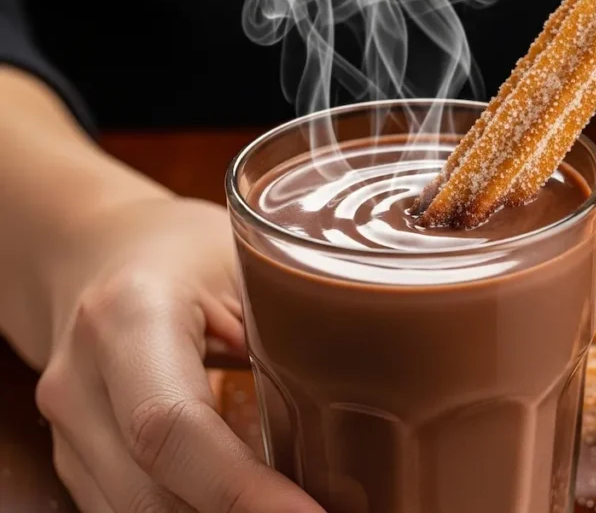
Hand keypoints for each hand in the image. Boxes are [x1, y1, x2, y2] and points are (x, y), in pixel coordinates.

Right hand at [34, 197, 324, 512]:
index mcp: (127, 318)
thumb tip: (383, 400)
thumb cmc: (188, 253)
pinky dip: (202, 512)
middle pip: (151, 496)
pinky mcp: (80, 464)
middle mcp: (80, 385)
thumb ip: (295, 324)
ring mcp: (69, 434)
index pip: (172, 427)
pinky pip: (139, 510)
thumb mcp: (249, 262)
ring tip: (303, 505)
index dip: (242, 490)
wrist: (96, 255)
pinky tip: (261, 500)